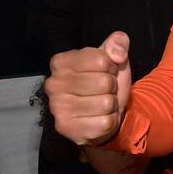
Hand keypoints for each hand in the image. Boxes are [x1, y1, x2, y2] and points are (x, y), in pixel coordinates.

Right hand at [45, 31, 133, 145]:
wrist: (99, 115)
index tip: (104, 72)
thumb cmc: (103, 84)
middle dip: (112, 88)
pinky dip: (109, 121)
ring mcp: (58, 108)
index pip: (102, 60)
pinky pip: (105, 123)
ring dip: (111, 105)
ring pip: (106, 103)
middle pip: (104, 82)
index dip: (111, 67)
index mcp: (61, 62)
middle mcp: (54, 84)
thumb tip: (118, 52)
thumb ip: (117, 45)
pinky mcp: (67, 128)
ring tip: (101, 104)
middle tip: (103, 91)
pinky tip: (98, 118)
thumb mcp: (112, 60)